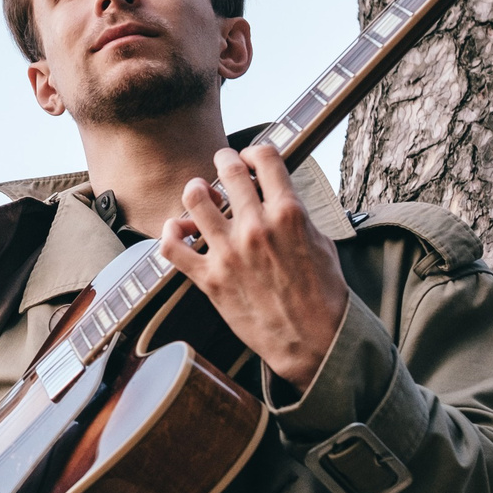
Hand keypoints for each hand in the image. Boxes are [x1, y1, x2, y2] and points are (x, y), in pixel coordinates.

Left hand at [158, 144, 349, 391]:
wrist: (313, 341)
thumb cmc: (323, 294)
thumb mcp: (320, 241)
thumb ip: (295, 214)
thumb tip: (277, 195)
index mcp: (289, 213)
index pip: (264, 158)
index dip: (254, 151)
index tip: (250, 158)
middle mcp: (256, 227)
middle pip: (227, 171)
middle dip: (224, 161)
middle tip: (223, 165)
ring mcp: (229, 252)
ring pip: (194, 199)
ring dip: (196, 190)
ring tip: (200, 193)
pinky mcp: (210, 279)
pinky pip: (172, 246)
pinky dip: (170, 232)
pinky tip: (178, 229)